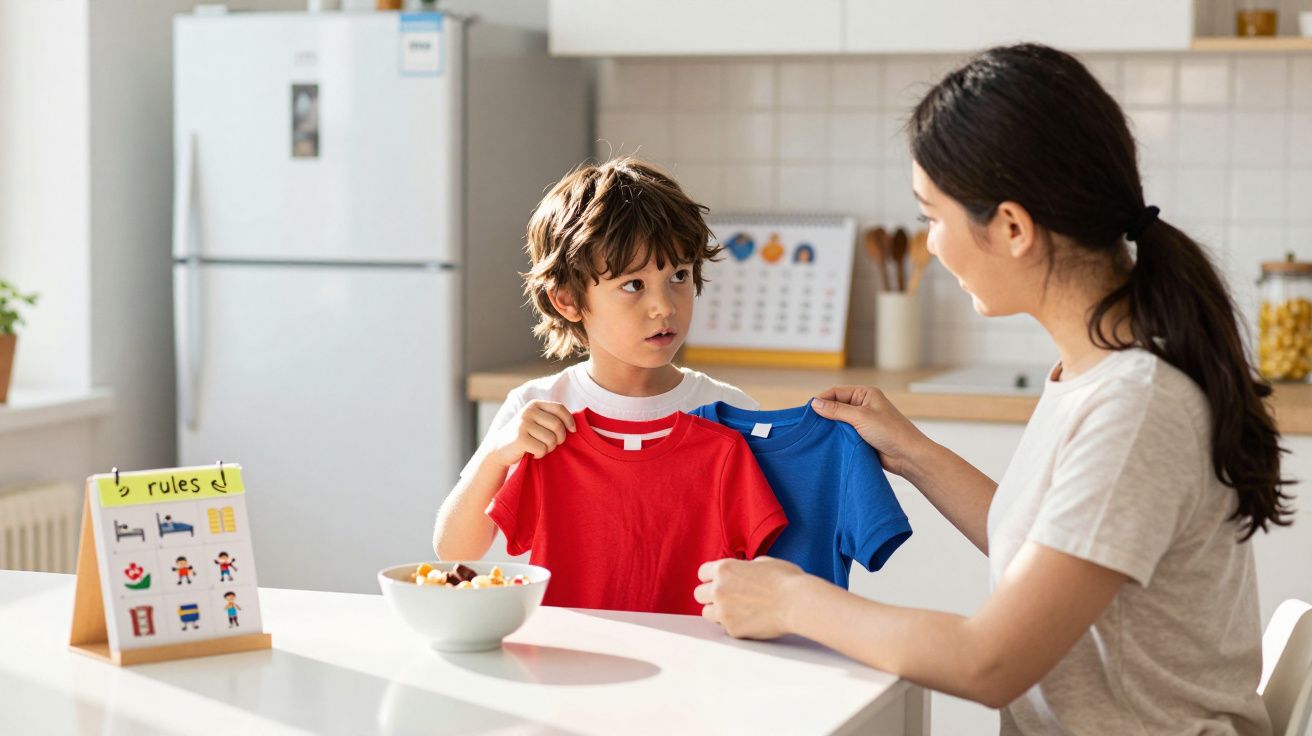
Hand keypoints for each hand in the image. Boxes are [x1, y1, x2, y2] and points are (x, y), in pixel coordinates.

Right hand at [489, 400, 575, 466]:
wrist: (499, 448)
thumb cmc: (524, 435)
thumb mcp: (536, 421)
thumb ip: (551, 418)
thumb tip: (575, 423)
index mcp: (534, 404)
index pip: (560, 408)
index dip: (570, 420)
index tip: (572, 431)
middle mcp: (528, 412)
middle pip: (558, 426)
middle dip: (560, 439)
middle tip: (552, 445)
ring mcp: (523, 424)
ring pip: (551, 440)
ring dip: (549, 448)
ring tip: (540, 448)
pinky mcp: (520, 439)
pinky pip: (542, 449)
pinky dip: (540, 455)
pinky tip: (532, 453)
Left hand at [694, 557, 806, 639]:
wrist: (798, 603)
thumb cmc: (786, 580)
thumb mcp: (762, 562)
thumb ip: (743, 568)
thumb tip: (741, 573)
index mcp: (724, 569)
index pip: (702, 573)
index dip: (711, 577)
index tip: (720, 581)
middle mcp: (719, 590)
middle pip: (699, 594)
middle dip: (710, 595)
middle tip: (727, 597)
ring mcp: (724, 611)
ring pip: (706, 613)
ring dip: (718, 611)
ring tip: (736, 610)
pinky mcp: (733, 630)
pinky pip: (725, 627)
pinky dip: (734, 624)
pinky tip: (750, 620)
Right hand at [810, 386, 928, 477]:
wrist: (907, 456)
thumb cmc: (890, 432)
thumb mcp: (861, 417)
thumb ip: (837, 410)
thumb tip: (815, 403)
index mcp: (866, 394)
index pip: (837, 392)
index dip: (822, 399)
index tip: (808, 411)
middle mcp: (864, 405)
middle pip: (836, 405)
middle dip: (824, 413)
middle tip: (808, 423)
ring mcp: (863, 421)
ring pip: (839, 421)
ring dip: (830, 427)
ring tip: (815, 433)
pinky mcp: (862, 436)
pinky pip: (844, 433)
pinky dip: (835, 437)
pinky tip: (826, 441)